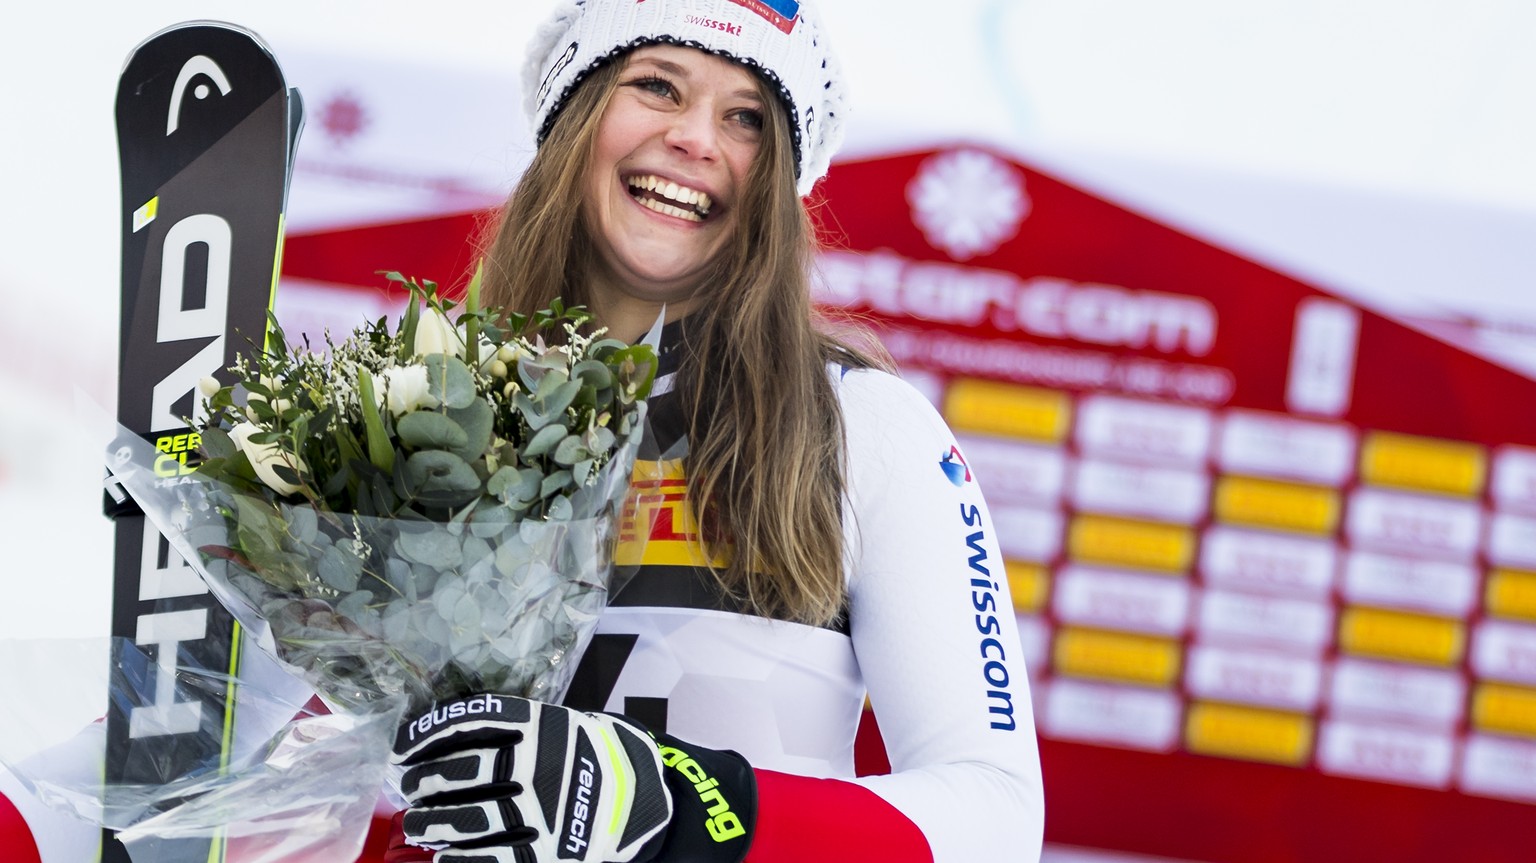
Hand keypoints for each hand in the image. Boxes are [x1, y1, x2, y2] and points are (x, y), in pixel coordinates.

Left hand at [391, 693, 756, 862]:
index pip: (468, 721)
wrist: (653, 805)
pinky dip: (459, 859)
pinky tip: (447, 856)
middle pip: (458, 773)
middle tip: (407, 787)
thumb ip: (523, 728)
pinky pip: (487, 860)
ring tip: (418, 826)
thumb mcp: (569, 726)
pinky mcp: (544, 855)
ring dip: (431, 824)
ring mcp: (540, 814)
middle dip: (422, 781)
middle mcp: (537, 767)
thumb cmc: (605, 759)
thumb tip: (456, 739)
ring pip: (464, 821)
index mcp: (542, 727)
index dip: (426, 734)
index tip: (404, 745)